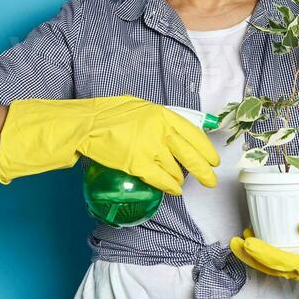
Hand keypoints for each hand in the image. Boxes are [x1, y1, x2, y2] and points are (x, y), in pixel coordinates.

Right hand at [0, 95, 219, 193]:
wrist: (84, 124)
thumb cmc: (109, 114)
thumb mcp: (140, 108)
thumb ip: (159, 120)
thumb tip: (175, 133)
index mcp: (162, 114)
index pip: (193, 134)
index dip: (206, 150)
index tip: (214, 160)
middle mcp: (160, 130)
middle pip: (190, 155)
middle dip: (204, 171)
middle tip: (210, 180)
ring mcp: (149, 147)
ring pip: (174, 170)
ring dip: (178, 179)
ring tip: (179, 182)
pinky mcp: (137, 163)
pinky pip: (160, 180)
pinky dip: (169, 187)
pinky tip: (173, 190)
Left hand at [228, 208, 298, 295]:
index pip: (281, 262)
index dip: (260, 253)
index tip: (245, 241)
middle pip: (274, 271)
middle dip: (252, 258)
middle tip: (234, 243)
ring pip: (282, 274)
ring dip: (263, 261)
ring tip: (248, 244)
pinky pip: (292, 275)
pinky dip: (278, 264)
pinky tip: (272, 252)